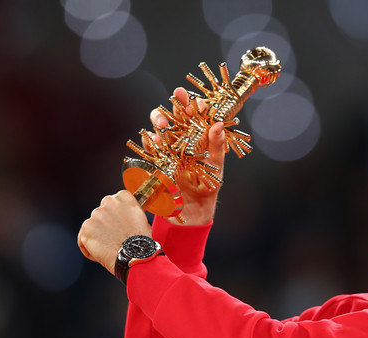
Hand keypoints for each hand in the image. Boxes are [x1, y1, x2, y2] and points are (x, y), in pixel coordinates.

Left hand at [78, 190, 151, 273]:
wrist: (134, 255)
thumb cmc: (141, 241)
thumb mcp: (141, 220)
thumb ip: (129, 213)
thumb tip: (123, 218)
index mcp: (123, 197)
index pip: (115, 201)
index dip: (117, 214)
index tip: (121, 223)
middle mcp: (108, 202)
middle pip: (102, 212)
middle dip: (106, 223)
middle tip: (115, 236)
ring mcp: (95, 215)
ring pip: (93, 225)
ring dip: (98, 235)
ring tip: (110, 247)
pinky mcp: (85, 229)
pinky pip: (83, 239)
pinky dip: (89, 247)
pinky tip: (101, 253)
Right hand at [148, 87, 225, 224]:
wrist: (194, 211)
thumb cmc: (208, 186)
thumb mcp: (216, 165)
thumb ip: (217, 145)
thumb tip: (217, 124)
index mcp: (196, 137)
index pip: (193, 114)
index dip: (191, 103)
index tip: (191, 97)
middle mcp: (180, 140)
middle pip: (172, 116)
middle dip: (172, 106)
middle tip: (174, 100)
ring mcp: (167, 150)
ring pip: (157, 129)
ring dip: (157, 121)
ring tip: (161, 123)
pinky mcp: (157, 163)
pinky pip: (150, 150)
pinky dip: (150, 143)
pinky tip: (153, 141)